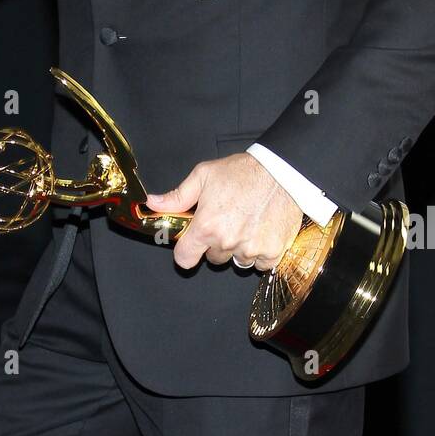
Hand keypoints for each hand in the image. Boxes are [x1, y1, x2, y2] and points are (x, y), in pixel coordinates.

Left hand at [144, 153, 303, 272]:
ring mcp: (251, 250)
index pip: (184, 259)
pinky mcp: (272, 252)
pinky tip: (261, 231)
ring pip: (237, 261)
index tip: (191, 245)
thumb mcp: (203, 176)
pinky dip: (260, 253)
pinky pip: (260, 264)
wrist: (282, 171)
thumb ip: (177, 196)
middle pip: (213, 258)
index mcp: (206, 227)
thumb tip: (152, 204)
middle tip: (227, 222)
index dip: (185, 252)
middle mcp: (227, 242)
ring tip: (247, 224)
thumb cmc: (242, 172)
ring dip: (239, 249)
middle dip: (216, 244)